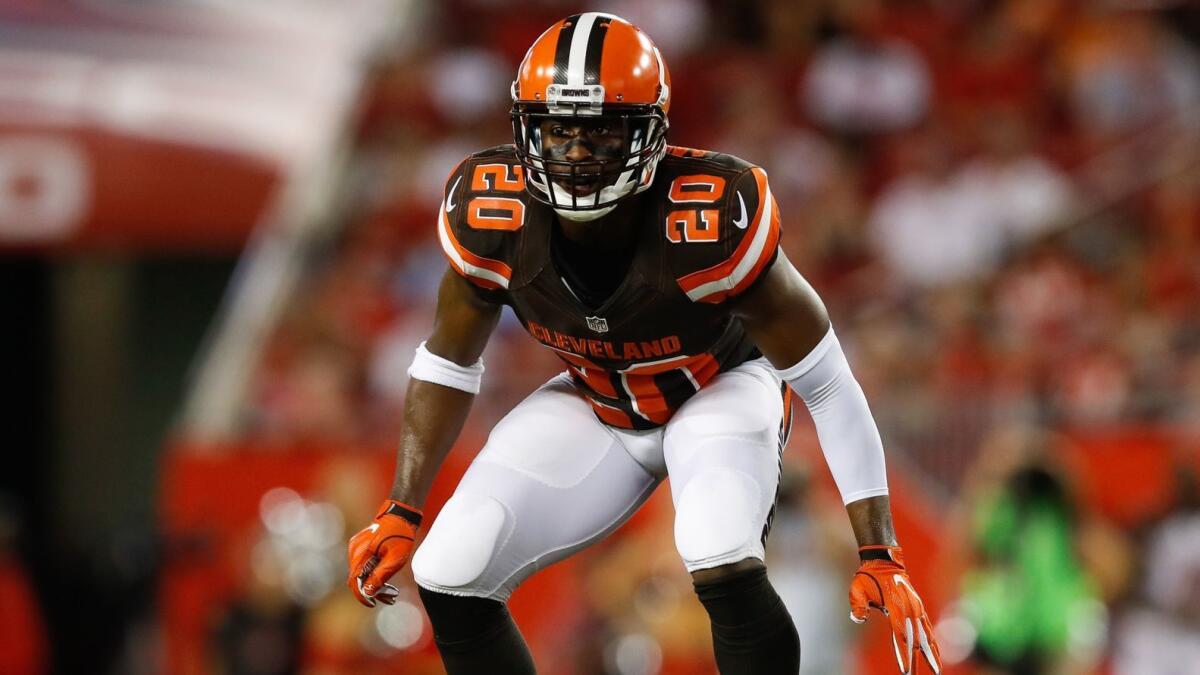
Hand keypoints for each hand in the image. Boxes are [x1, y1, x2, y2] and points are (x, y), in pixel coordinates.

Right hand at [346, 499, 422, 607]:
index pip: (355, 581)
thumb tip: (368, 593)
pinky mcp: (361, 547)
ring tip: (393, 593)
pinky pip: (364, 565)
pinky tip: (387, 581)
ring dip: (374, 584)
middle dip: (372, 591)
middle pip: (358, 578)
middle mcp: (355, 551)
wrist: (401, 515)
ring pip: (361, 573)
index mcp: (360, 553)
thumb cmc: (400, 535)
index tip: (373, 604)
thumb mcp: (394, 559)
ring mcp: (357, 548)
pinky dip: (373, 574)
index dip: (362, 595)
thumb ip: (380, 576)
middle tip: (390, 598)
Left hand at [849, 545, 940, 673]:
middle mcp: (909, 608)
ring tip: (936, 670)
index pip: (900, 635)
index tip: (904, 670)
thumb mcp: (857, 588)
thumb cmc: (868, 576)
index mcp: (895, 605)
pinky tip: (935, 652)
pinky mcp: (918, 607)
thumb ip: (858, 605)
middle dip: (917, 659)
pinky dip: (932, 640)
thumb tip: (858, 618)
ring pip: (926, 634)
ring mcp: (916, 607)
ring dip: (930, 653)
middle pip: (915, 639)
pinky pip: (927, 627)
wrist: (884, 560)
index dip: (902, 654)